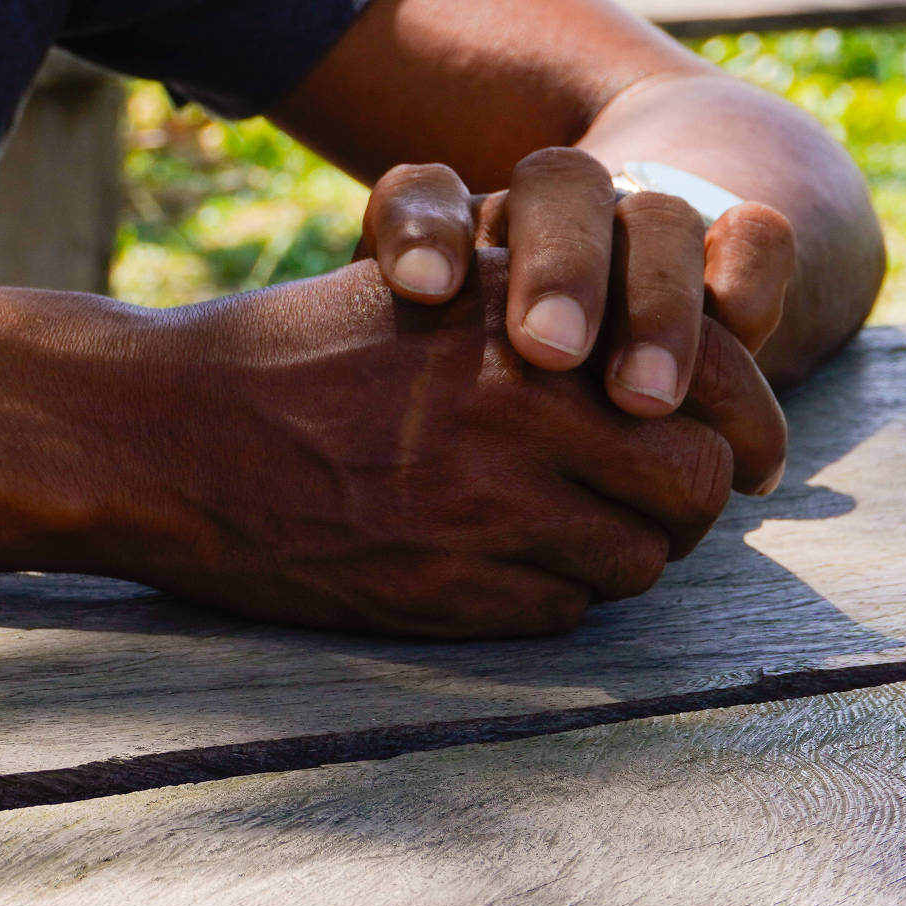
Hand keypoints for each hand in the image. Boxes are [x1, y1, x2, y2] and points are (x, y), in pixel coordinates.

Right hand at [116, 251, 783, 637]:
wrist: (157, 435)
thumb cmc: (290, 355)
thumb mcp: (426, 291)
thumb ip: (540, 308)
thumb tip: (666, 353)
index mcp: (522, 321)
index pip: (707, 379)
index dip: (746, 423)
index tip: (748, 451)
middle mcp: (519, 411)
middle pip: (696, 486)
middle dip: (688, 501)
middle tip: (651, 502)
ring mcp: (483, 510)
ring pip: (639, 562)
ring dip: (620, 554)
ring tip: (565, 533)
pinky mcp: (444, 594)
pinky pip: (561, 614)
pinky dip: (549, 599)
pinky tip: (496, 569)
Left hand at [355, 149, 800, 425]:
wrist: (626, 356)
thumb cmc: (443, 434)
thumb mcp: (401, 410)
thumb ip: (370, 401)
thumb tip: (331, 441)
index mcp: (453, 228)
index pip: (424, 196)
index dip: (424, 231)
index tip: (418, 291)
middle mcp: (551, 214)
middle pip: (559, 191)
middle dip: (557, 268)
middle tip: (548, 354)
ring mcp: (642, 229)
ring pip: (656, 217)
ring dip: (653, 301)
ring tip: (642, 400)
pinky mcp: (727, 256)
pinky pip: (753, 239)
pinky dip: (748, 279)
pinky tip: (743, 335)